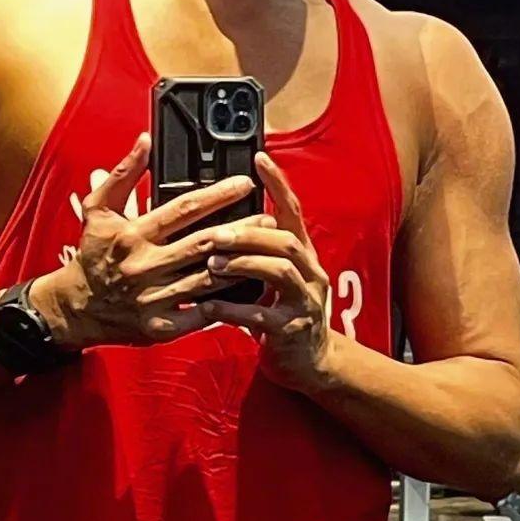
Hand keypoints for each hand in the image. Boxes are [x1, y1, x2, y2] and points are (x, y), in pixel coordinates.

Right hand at [31, 133, 275, 349]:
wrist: (76, 309)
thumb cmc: (93, 255)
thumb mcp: (98, 209)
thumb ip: (123, 173)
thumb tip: (145, 141)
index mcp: (132, 235)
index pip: (183, 210)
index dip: (218, 195)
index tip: (244, 184)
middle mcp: (144, 266)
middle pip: (203, 243)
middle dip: (240, 229)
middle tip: (266, 218)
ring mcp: (153, 300)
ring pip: (208, 279)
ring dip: (240, 264)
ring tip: (264, 250)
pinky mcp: (160, 328)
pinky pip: (200, 315)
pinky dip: (224, 303)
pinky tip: (244, 289)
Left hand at [199, 151, 345, 393]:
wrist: (308, 362)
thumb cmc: (279, 312)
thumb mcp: (271, 277)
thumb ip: (253, 252)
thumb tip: (218, 224)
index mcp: (302, 253)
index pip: (293, 210)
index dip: (278, 183)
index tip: (259, 158)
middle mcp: (310, 272)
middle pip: (285, 239)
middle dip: (249, 233)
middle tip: (215, 233)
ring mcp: (305, 301)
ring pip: (280, 270)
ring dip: (243, 263)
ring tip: (212, 265)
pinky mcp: (292, 330)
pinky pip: (262, 316)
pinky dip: (232, 309)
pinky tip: (209, 306)